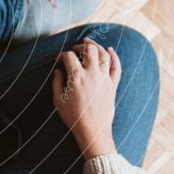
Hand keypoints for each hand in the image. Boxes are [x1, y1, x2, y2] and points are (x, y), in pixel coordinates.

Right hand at [52, 38, 120, 158]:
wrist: (93, 131)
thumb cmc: (74, 117)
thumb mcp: (58, 101)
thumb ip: (57, 83)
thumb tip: (58, 71)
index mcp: (76, 78)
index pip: (69, 56)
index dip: (62, 55)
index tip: (59, 60)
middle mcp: (92, 74)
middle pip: (89, 50)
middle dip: (80, 46)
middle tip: (76, 48)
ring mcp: (104, 79)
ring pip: (103, 54)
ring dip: (96, 46)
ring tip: (90, 43)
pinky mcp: (113, 85)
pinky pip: (116, 66)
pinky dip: (114, 56)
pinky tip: (110, 50)